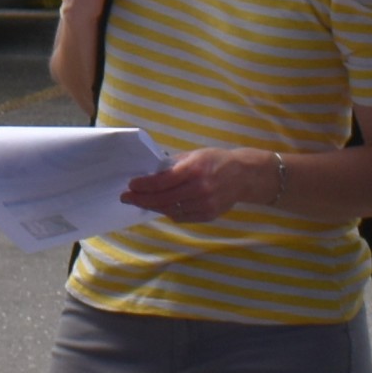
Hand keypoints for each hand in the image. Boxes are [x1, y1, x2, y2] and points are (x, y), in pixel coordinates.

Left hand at [121, 147, 278, 220]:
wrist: (244, 175)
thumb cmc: (216, 161)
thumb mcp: (194, 155)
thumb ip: (173, 165)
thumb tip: (150, 173)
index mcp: (194, 169)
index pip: (162, 181)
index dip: (144, 185)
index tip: (130, 185)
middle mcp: (200, 188)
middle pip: (163, 199)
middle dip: (141, 199)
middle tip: (127, 198)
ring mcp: (205, 204)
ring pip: (170, 210)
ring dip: (153, 207)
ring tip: (142, 202)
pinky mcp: (208, 215)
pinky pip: (182, 217)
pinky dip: (169, 212)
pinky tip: (162, 206)